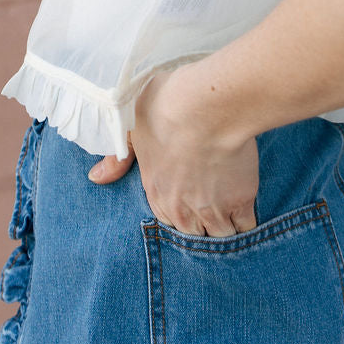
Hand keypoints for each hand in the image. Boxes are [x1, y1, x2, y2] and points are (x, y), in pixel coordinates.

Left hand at [87, 68, 258, 236]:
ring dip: (225, 227)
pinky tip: (248, 207)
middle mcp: (183, 210)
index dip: (179, 213)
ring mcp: (213, 208)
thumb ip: (117, 157)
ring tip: (231, 210)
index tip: (188, 203)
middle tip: (212, 207)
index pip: (166, 223)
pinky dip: (247, 221)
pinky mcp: (241, 200)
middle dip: (202, 226)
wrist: (203, 107)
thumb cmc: (163, 109)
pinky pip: (246, 226)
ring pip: (221, 236)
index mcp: (156, 194)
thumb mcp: (130, 128)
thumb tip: (95, 178)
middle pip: (195, 235)